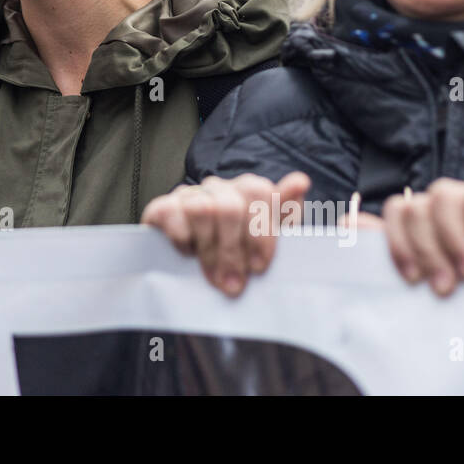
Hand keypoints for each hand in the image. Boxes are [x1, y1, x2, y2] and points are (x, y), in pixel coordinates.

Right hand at [141, 172, 310, 296]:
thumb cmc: (236, 254)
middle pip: (231, 205)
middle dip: (234, 250)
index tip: (259, 266)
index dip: (261, 232)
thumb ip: (285, 214)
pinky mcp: (162, 207)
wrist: (187, 269)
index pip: (260, 192)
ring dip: (210, 250)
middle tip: (234, 283)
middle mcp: (219, 188)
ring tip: (213, 276)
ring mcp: (190, 196)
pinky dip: (182, 239)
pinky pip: (172, 214)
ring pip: (203, 209)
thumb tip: (300, 181)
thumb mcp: (266, 241)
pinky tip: (188, 253)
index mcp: (247, 191)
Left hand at [378, 153, 463, 296]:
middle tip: (443, 286)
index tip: (410, 279)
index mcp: (427, 229)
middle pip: (411, 206)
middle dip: (423, 250)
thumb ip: (395, 252)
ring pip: (441, 194)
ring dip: (452, 236)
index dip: (395, 242)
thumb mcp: (433, 282)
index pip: (395, 211)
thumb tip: (350, 222)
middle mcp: (448, 211)